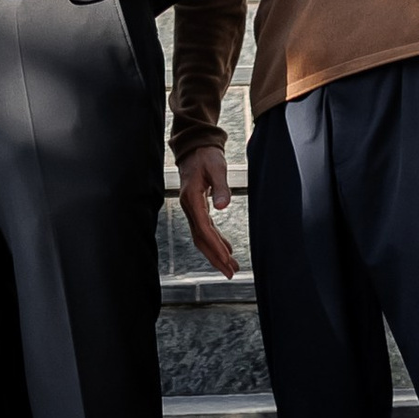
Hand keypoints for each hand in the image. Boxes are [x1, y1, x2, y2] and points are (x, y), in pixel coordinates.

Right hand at [178, 144, 237, 281]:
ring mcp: (191, 207)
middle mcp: (189, 206)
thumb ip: (220, 187)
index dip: (215, 246)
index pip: (203, 229)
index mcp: (192, 198)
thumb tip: (223, 207)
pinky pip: (204, 229)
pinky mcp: (196, 206)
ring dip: (215, 252)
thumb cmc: (206, 154)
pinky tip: (225, 248)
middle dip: (215, 257)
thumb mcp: (216, 167)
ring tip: (230, 267)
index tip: (227, 259)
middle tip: (230, 272)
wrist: (195, 145)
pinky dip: (215, 241)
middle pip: (200, 238)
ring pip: (201, 236)